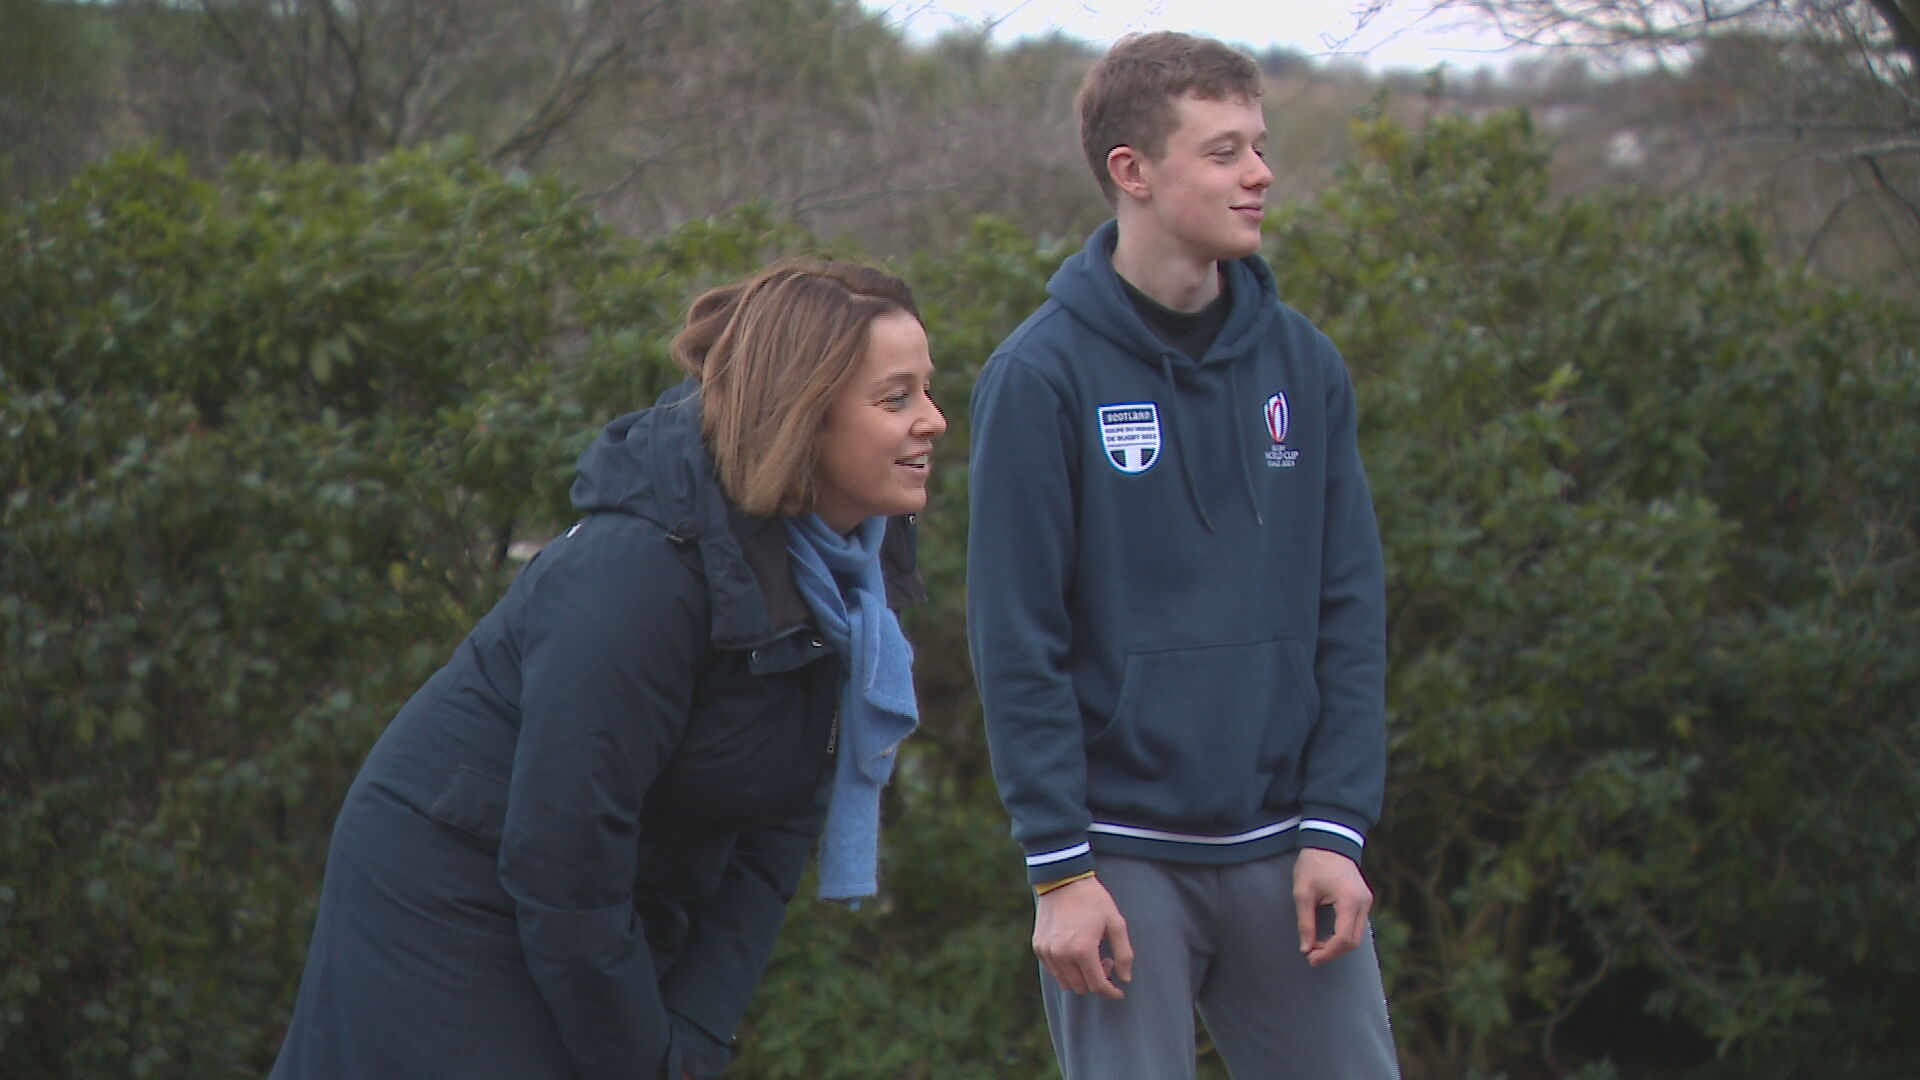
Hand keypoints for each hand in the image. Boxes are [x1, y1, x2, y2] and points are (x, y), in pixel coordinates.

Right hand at [1033, 875, 1132, 998]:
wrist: (1063, 878)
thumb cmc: (1093, 900)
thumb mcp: (1116, 923)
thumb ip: (1123, 953)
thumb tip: (1125, 979)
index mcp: (1083, 950)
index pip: (1098, 985)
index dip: (1111, 992)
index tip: (1119, 992)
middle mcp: (1062, 954)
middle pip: (1081, 988)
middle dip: (1097, 981)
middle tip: (1105, 960)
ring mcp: (1047, 951)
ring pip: (1066, 982)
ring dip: (1080, 977)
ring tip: (1090, 956)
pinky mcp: (1038, 947)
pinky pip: (1054, 971)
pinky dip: (1066, 969)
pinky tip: (1075, 951)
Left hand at [1294, 847, 1372, 967]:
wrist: (1330, 840)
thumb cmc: (1314, 864)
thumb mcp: (1303, 892)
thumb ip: (1305, 922)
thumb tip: (1305, 948)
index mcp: (1350, 900)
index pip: (1343, 938)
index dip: (1327, 953)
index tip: (1310, 959)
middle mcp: (1364, 903)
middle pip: (1353, 941)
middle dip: (1332, 952)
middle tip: (1311, 956)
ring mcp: (1367, 901)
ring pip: (1357, 935)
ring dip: (1337, 945)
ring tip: (1315, 946)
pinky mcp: (1364, 900)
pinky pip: (1356, 925)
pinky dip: (1342, 935)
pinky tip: (1325, 936)